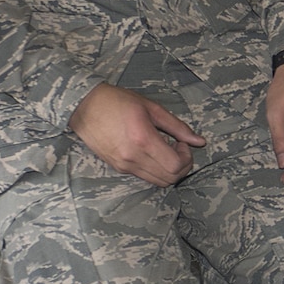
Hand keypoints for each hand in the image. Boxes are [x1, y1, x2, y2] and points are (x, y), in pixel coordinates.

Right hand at [69, 83, 205, 185]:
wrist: (83, 107)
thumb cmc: (118, 101)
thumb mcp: (152, 108)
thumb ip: (178, 127)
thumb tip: (200, 141)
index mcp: (143, 140)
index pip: (176, 166)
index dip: (186, 158)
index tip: (181, 142)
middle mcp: (133, 158)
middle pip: (169, 179)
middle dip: (182, 166)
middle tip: (177, 147)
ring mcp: (124, 166)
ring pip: (158, 182)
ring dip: (169, 170)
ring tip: (165, 149)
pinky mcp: (118, 168)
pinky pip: (144, 177)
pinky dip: (156, 169)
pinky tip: (152, 152)